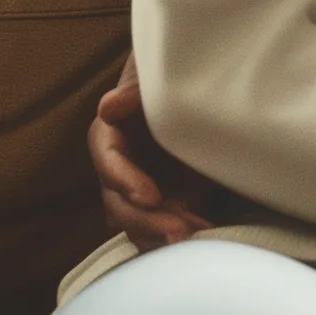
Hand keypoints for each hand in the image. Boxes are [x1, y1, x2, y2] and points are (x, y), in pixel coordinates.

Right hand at [92, 52, 220, 250]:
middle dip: (146, 221)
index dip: (125, 182)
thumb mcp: (153, 79)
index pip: (109, 163)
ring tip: (198, 235)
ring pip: (139, 224)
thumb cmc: (167, 83)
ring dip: (163, 234)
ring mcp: (140, 190)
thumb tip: (109, 106)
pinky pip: (161, 228)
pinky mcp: (163, 203)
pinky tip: (206, 233)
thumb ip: (134, 91)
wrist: (196, 98)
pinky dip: (180, 235)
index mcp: (110, 138)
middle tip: (179, 231)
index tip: (149, 197)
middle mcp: (120, 170)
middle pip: (120, 204)